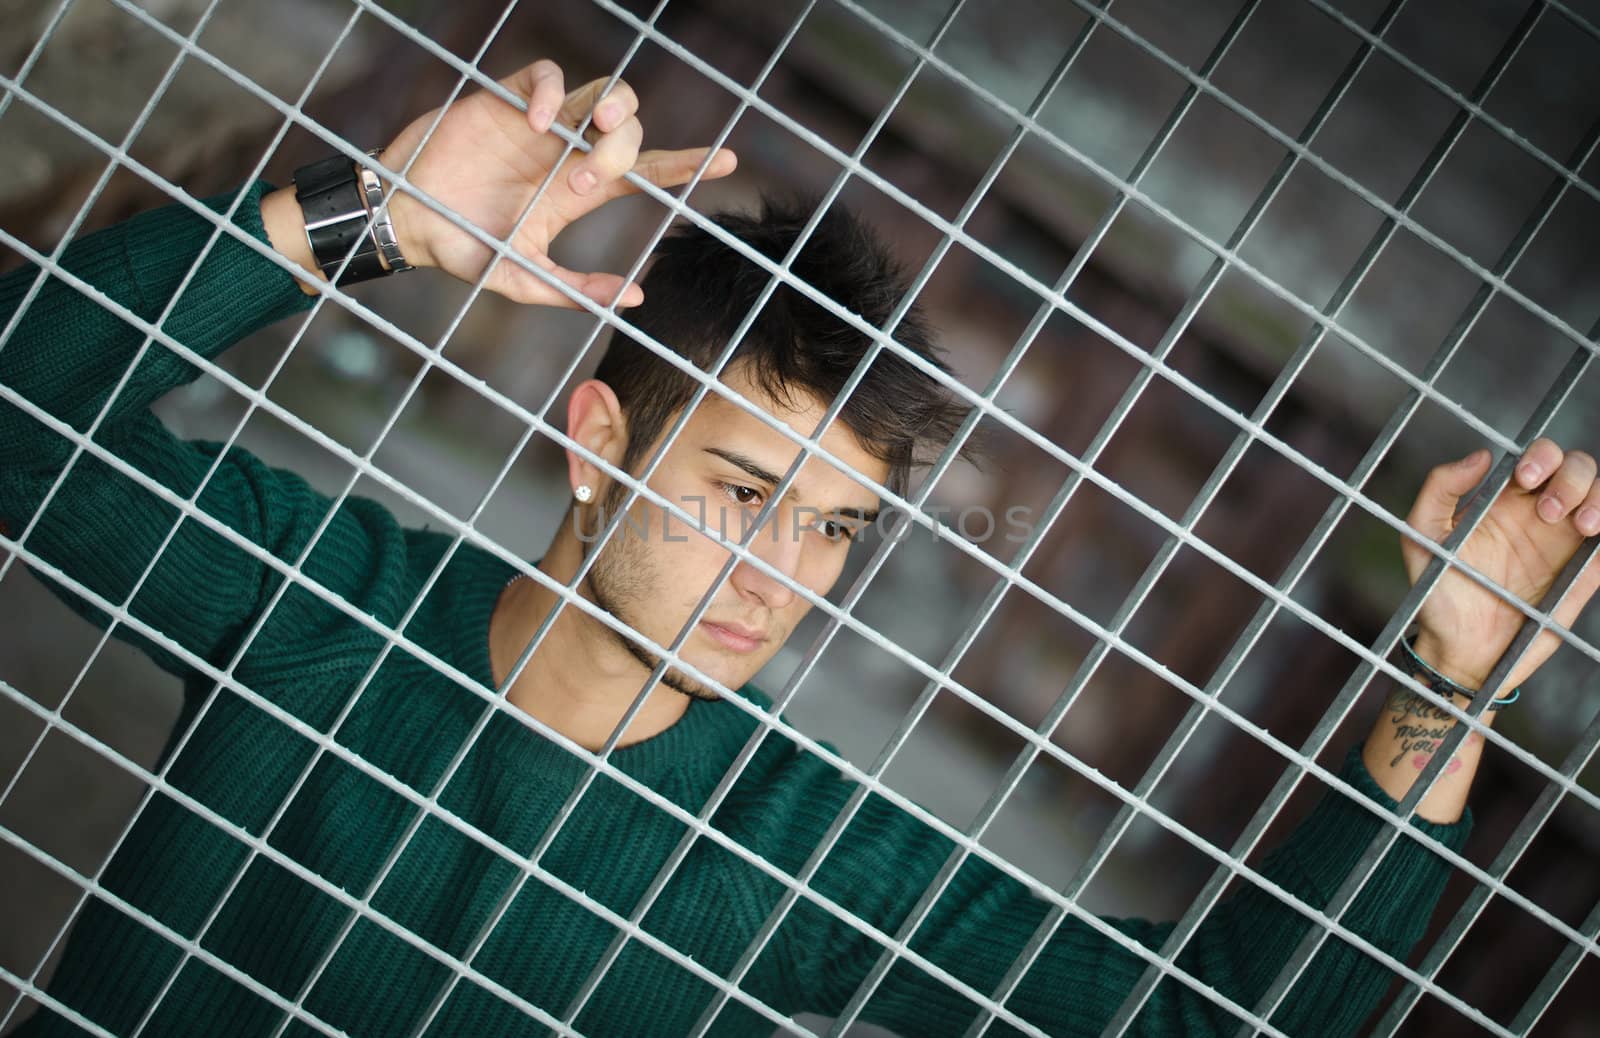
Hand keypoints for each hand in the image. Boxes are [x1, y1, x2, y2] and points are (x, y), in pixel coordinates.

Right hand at [376, 59, 736, 307]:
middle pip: (630, 129)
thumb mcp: (523, 278)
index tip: (728, 161)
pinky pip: (550, 76)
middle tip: (585, 182)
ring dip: (610, 108)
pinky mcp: (507, 99)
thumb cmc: (465, 250)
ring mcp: (543, 126)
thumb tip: (635, 297)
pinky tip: (538, 121)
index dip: (686, 165)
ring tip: (589, 131)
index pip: (646, 172)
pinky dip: (555, 91)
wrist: (408, 220)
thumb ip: (575, 288)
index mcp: (579, 192)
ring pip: (603, 94)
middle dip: (623, 149)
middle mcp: (569, 154)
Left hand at [1405, 440, 1599, 690]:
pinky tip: (1597, 536)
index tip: (1525, 478)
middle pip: (1578, 471)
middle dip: (1572, 478)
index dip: (1541, 456)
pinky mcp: (1583, 576)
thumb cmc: (1435, 592)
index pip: (1539, 459)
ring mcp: (1565, 544)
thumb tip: (1481, 456)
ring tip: (1582, 526)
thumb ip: (1440, 490)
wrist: (1457, 648)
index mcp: (1504, 500)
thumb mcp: (1422, 537)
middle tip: (1548, 511)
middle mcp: (1539, 515)